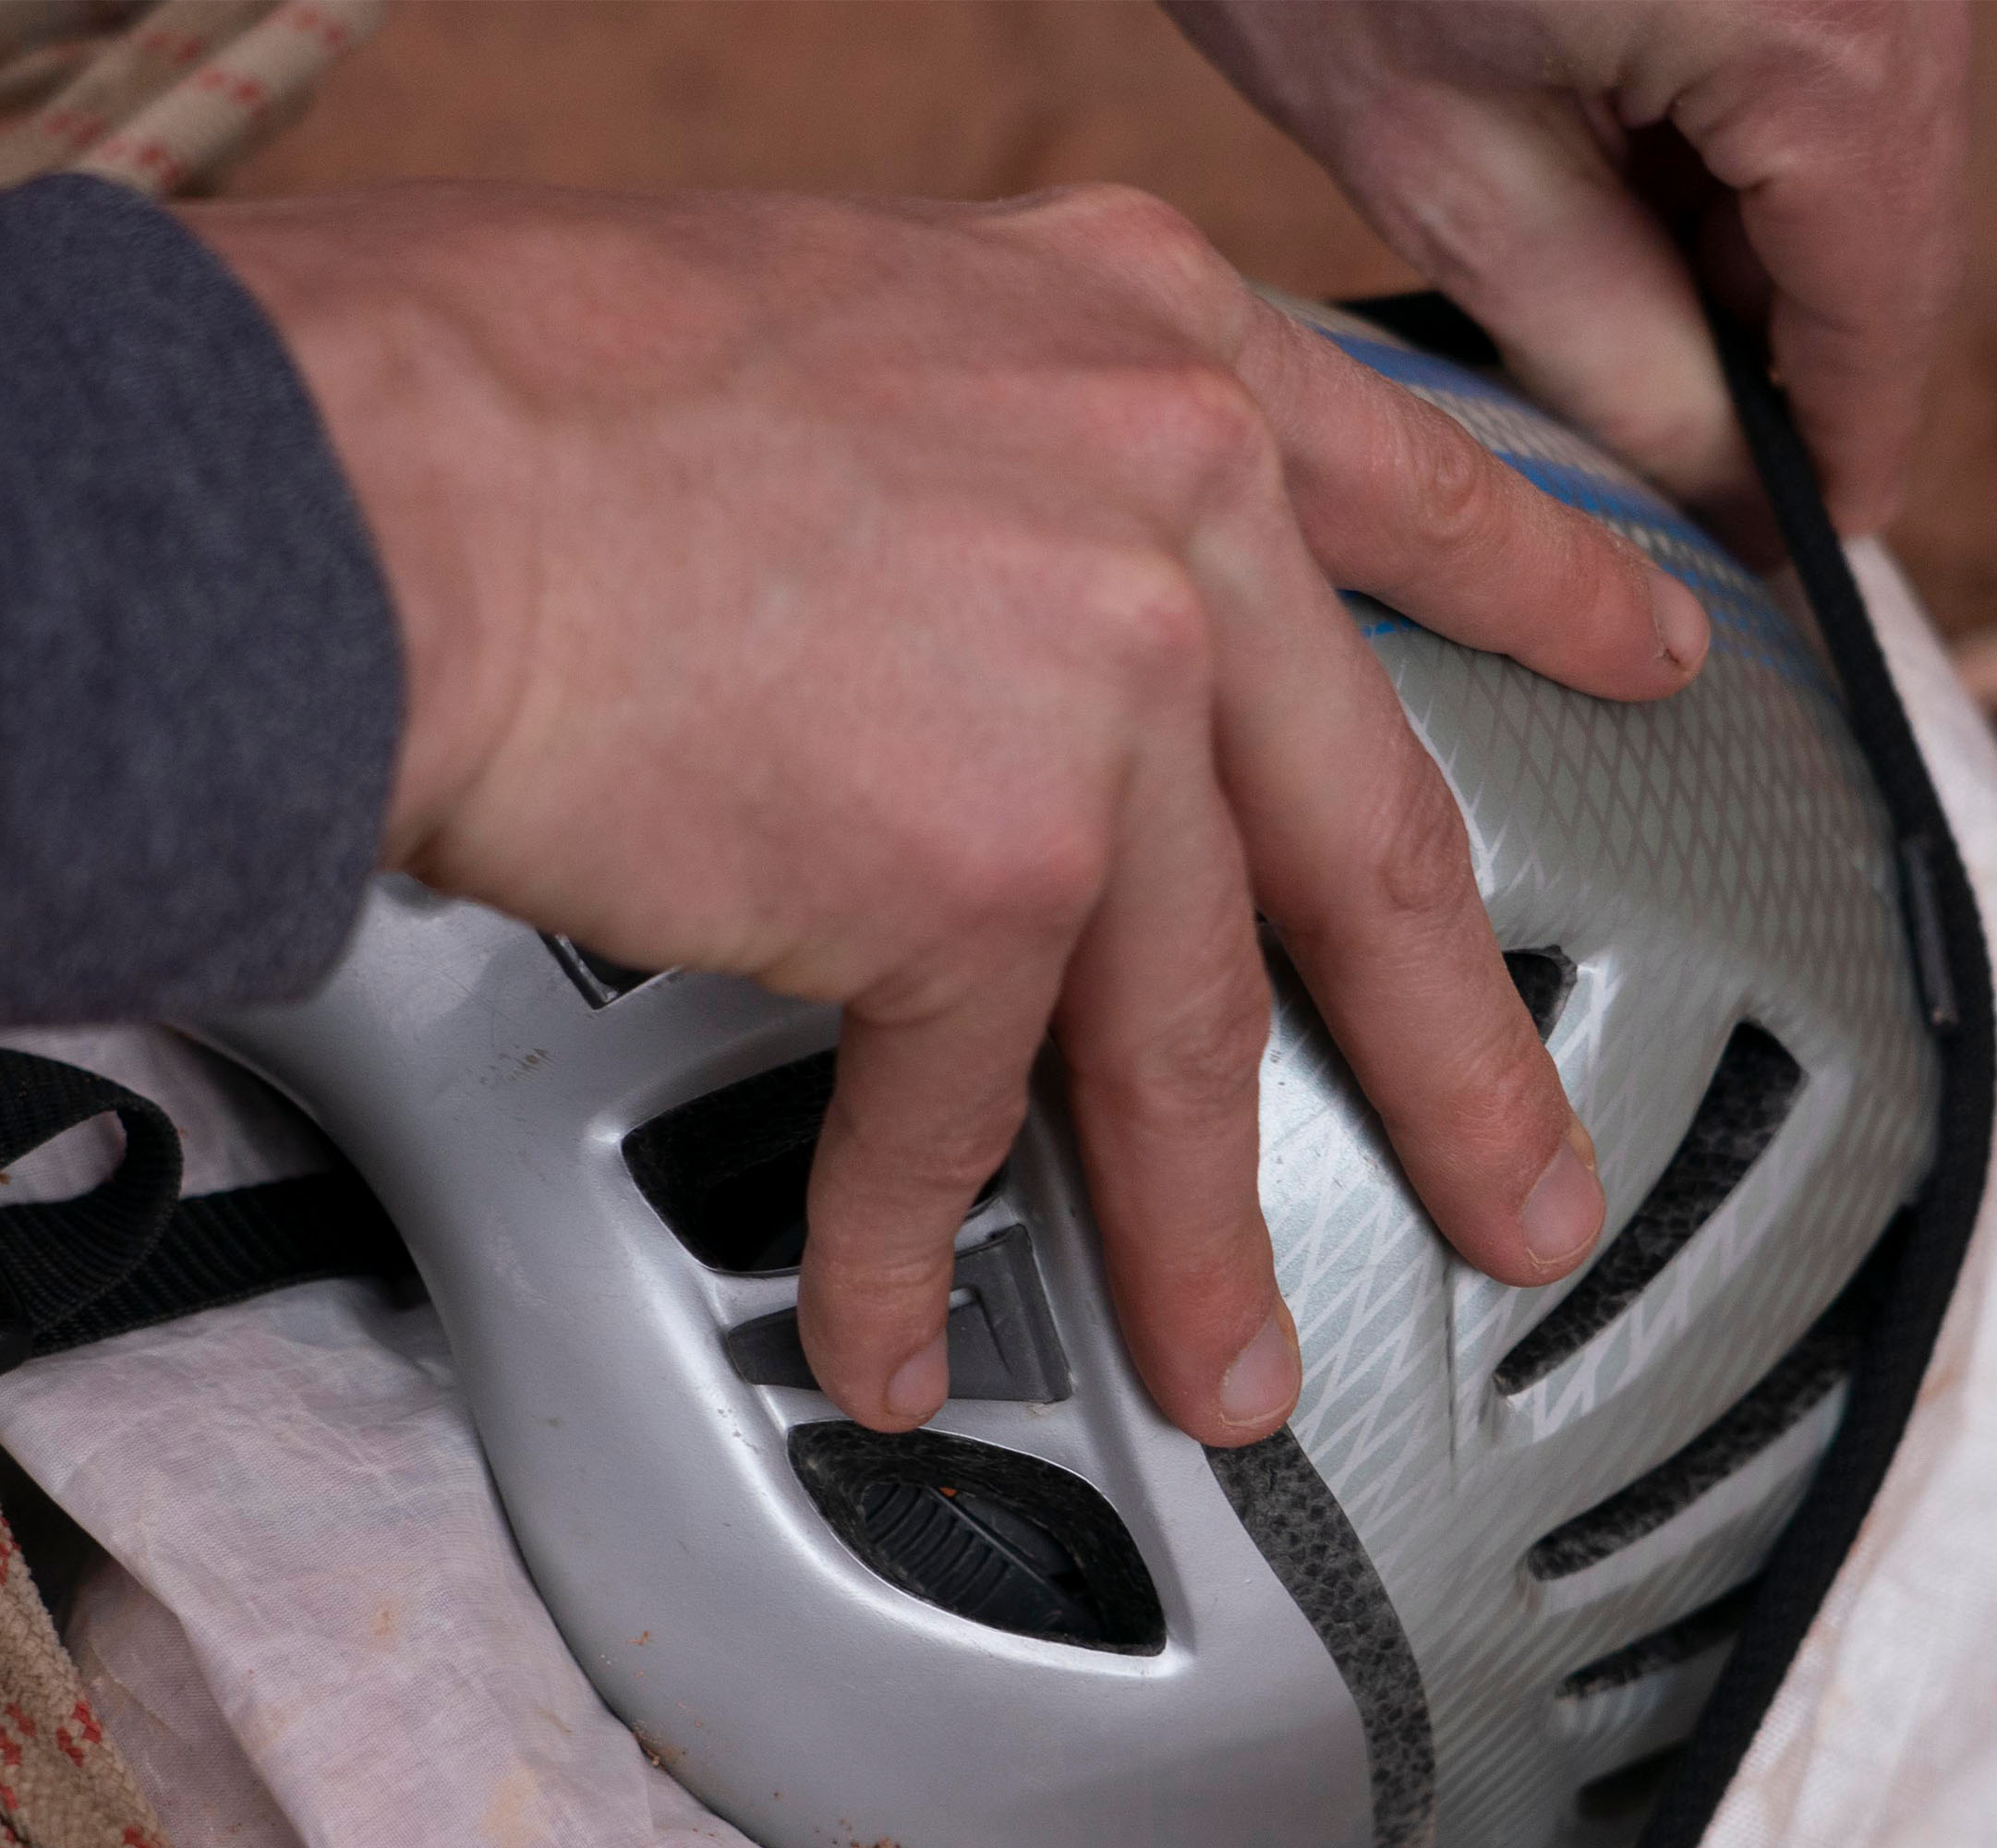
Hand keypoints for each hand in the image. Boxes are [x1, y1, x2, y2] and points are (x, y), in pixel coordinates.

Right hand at [194, 184, 1709, 1444]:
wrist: (354, 479)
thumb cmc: (518, 400)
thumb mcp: (848, 332)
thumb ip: (996, 466)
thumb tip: (1000, 618)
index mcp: (1138, 352)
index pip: (1407, 489)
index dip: (1542, 590)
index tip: (1642, 653)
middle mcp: (1159, 511)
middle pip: (1367, 838)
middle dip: (1454, 1056)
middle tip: (1526, 1186)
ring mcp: (1094, 697)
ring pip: (1185, 1033)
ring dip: (1194, 1237)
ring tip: (1228, 1367)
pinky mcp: (979, 873)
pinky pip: (956, 1115)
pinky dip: (913, 1240)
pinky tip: (899, 1325)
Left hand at [1161, 0, 1969, 540]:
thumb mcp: (1446, 169)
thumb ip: (1607, 354)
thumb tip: (1710, 491)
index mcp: (1829, 31)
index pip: (1881, 307)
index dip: (1840, 461)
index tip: (1798, 568)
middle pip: (1882, 211)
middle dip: (1779, 356)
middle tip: (1680, 481)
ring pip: (1847, 123)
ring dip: (1741, 243)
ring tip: (1605, 320)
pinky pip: (1804, 31)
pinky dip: (1721, 127)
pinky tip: (1608, 176)